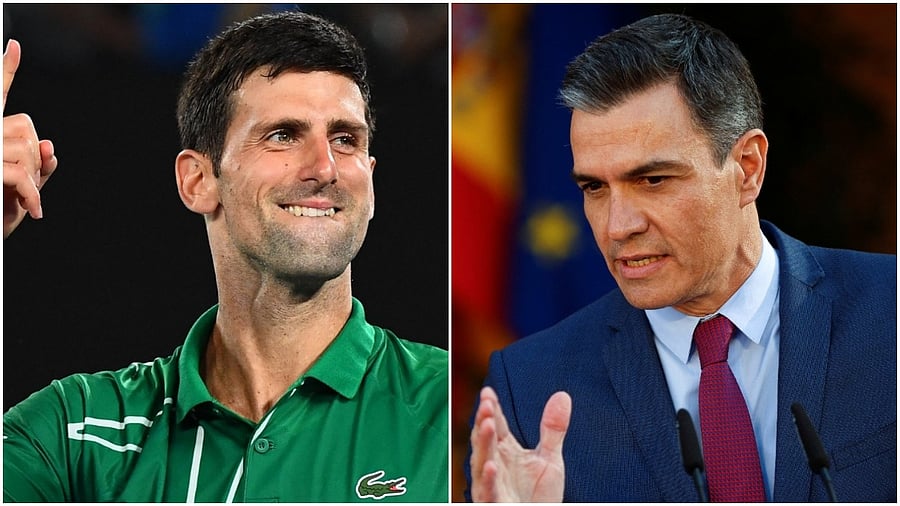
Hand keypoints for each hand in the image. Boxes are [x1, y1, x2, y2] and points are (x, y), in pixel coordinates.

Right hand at [3, 39, 57, 237]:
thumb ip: (36, 167)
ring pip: (25, 149)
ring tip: (26, 201)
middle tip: (30, 188)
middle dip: (37, 158)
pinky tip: (35, 210)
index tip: (14, 45)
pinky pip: (18, 172)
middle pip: (25, 127)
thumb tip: (49, 145)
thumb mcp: (21, 191)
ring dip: (34, 180)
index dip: (4, 70)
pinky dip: (32, 193)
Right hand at [469, 386, 570, 501]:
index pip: (496, 425)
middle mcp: (494, 464)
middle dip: (484, 421)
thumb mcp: (550, 459)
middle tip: (486, 403)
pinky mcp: (494, 503)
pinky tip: (492, 466)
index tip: (488, 392)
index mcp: (505, 451)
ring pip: (482, 462)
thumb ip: (552, 428)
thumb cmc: (539, 496)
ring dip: (483, 443)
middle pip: (485, 439)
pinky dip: (488, 479)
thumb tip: (562, 396)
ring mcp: (492, 485)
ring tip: (487, 424)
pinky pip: (488, 491)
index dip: (491, 409)